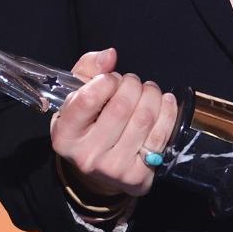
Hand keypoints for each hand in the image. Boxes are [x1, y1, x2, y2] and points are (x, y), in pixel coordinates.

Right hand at [50, 48, 178, 199]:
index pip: (87, 100)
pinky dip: (167, 112)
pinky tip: (164, 101)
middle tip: (132, 83)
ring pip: (143, 119)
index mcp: (65, 135)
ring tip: (147, 90)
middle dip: (132, 85)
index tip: (110, 79)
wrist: (97, 175)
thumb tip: (110, 55)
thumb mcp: (76, 97)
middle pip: (121, 107)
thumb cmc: (86, 126)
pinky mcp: (139, 176)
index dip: (106, 81)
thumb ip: (88, 69)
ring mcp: (114, 168)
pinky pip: (160, 136)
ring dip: (151, 95)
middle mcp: (87, 155)